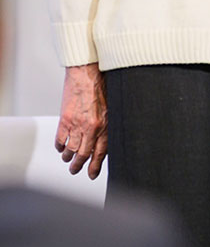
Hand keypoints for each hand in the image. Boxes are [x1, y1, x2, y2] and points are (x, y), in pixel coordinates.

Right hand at [55, 63, 107, 178]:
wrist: (88, 72)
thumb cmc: (102, 85)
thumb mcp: (113, 106)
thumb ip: (110, 122)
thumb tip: (108, 136)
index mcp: (106, 125)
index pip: (101, 152)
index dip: (95, 166)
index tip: (92, 174)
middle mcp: (92, 128)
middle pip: (83, 154)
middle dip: (79, 166)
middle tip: (75, 170)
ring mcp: (77, 124)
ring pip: (70, 150)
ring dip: (68, 157)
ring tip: (68, 160)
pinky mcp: (65, 119)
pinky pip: (60, 139)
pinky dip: (59, 146)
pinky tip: (61, 148)